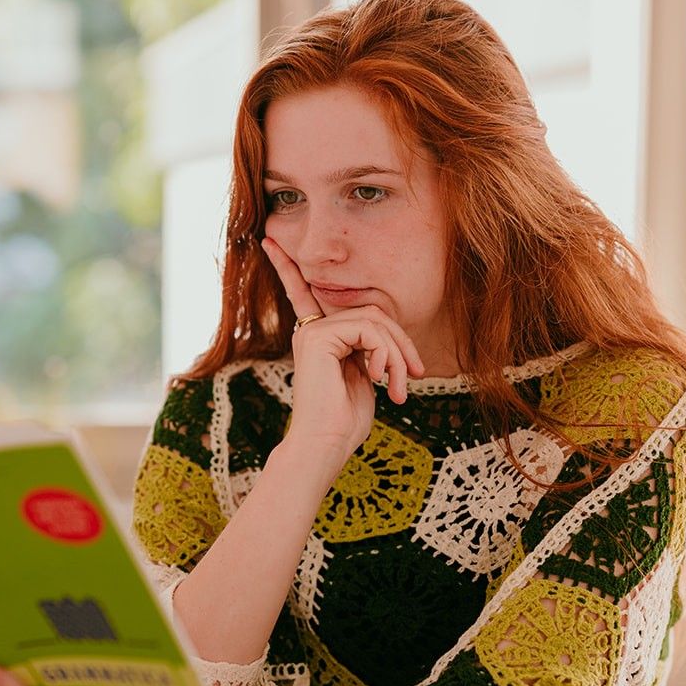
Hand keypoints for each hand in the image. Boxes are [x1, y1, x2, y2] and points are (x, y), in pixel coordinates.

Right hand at [262, 237, 423, 468]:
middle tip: (417, 374)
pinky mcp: (319, 337)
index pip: (302, 293)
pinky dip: (387, 354)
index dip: (287, 267)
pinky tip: (382, 379)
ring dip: (399, 354)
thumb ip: (369, 350)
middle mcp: (310, 329)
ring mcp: (312, 331)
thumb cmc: (343, 423)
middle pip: (372, 312)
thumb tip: (386, 335)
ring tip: (401, 387)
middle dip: (401, 342)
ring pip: (375, 319)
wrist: (324, 445)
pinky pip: (369, 329)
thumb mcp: (363, 378)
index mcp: (316, 337)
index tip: (269, 240)